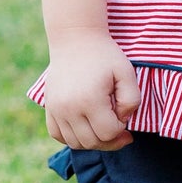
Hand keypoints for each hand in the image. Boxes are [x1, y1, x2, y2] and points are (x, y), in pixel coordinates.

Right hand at [42, 32, 140, 149]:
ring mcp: (56, 110)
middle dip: (109, 138)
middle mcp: (69, 109)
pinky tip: (85, 126)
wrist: (76, 39)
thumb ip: (132, 100)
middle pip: (91, 142)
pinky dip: (73, 137)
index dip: (121, 129)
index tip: (123, 114)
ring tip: (102, 125)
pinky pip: (58, 135)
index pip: (108, 134)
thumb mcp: (126, 72)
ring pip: (75, 143)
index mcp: (90, 100)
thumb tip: (122, 120)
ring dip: (92, 140)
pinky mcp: (49, 108)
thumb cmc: (104, 55)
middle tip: (118, 124)